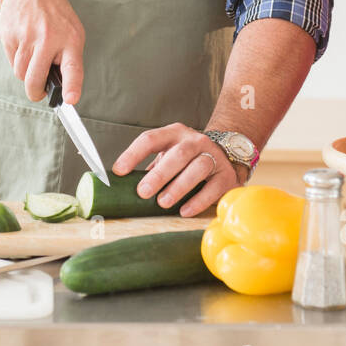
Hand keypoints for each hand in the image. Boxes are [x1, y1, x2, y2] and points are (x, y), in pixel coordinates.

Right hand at [0, 0, 85, 102]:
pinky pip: (10, 61)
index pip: (73, 67)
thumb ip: (67, 56)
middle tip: (38, 92)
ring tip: (32, 56)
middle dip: (34, 92)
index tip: (70, 100)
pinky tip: (22, 42)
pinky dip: (15, 59)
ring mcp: (27, 36)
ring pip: (20, 73)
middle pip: (35, 79)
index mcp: (70, 39)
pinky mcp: (9, 35)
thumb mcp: (70, 30)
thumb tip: (60, 87)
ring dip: (24, 72)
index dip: (72, 86)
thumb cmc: (53, 14)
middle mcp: (49, 38)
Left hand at [112, 124, 244, 216]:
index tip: (118, 172)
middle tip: (142, 193)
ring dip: (179, 186)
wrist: (226, 157)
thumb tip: (121, 189)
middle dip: (159, 174)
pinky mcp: (226, 175)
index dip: (133, 154)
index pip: (150, 139)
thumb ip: (150, 168)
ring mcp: (213, 156)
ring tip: (163, 203)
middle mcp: (195, 141)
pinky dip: (198, 200)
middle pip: (178, 154)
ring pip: (198, 167)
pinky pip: (213, 187)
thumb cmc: (187, 161)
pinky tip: (185, 211)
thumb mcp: (168, 155)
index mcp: (174, 134)